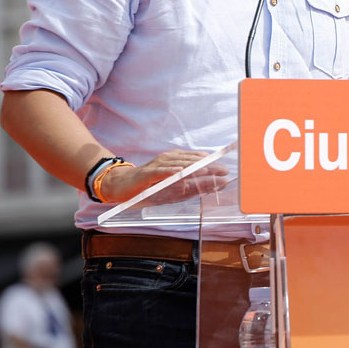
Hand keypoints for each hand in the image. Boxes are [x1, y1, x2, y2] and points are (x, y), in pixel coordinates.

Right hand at [98, 149, 228, 203]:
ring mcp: (158, 165)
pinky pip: (161, 171)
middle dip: (209, 166)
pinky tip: (180, 171)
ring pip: (179, 164)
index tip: (226, 170)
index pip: (197, 161)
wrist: (122, 186)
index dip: (213, 164)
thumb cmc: (149, 187)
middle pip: (192, 161)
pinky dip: (170, 171)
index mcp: (176, 161)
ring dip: (194, 167)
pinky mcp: (147, 173)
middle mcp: (169, 160)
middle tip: (223, 171)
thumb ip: (191, 185)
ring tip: (207, 169)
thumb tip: (213, 186)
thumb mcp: (172, 187)